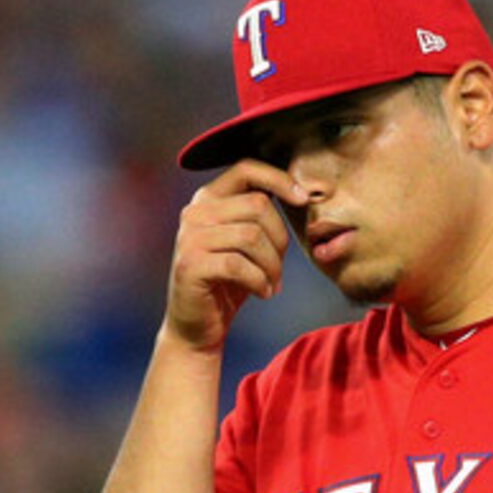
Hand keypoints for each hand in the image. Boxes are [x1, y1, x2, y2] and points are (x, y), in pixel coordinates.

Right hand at [165, 159, 301, 352]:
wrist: (198, 324)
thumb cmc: (230, 281)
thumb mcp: (247, 242)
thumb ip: (261, 216)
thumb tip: (300, 194)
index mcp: (208, 198)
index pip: (246, 168)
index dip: (279, 179)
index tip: (302, 199)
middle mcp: (195, 212)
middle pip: (258, 205)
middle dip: (280, 239)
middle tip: (278, 268)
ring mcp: (190, 237)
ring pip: (252, 236)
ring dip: (272, 266)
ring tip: (271, 283)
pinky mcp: (191, 265)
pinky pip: (240, 265)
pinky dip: (260, 282)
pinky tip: (262, 292)